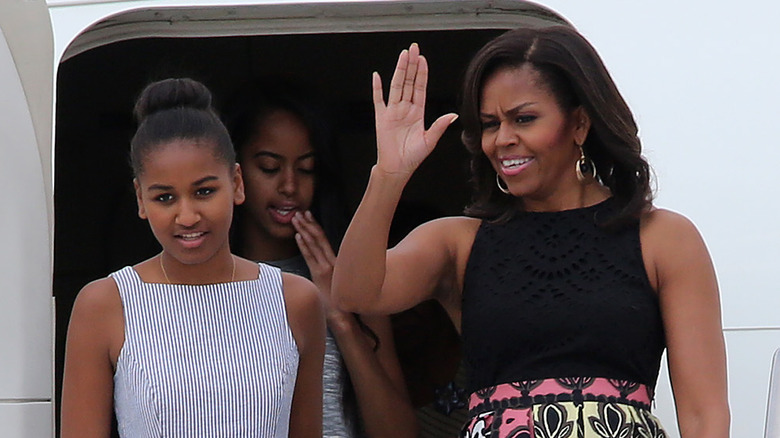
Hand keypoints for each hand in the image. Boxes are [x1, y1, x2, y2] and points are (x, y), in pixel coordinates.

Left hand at [292, 211, 352, 325]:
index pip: (322, 240)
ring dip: (304, 230)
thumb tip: (327, 267)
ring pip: (314, 244)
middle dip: (307, 225)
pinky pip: (310, 257)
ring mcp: (325, 267)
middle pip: (317, 238)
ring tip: (296, 220)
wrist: (344, 313)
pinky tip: (298, 237)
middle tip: (299, 213)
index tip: (307, 217)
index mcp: (334, 261)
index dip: (313, 227)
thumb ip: (330, 274)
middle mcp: (330, 262)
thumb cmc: (340, 301)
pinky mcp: (320, 275)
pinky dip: (304, 246)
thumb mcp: (336, 284)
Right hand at [373, 43, 457, 176]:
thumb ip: (439, 126)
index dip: (422, 73)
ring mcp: (393, 111)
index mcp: (418, 112)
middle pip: (408, 81)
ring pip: (396, 86)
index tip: (423, 59)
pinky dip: (377, 88)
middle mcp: (405, 108)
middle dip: (411, 64)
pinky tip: (376, 75)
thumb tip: (453, 115)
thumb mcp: (430, 141)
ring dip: (399, 70)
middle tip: (413, 48)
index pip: (420, 87)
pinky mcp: (381, 118)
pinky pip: (378, 100)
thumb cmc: (413, 157)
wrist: (397, 168)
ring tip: (402, 55)